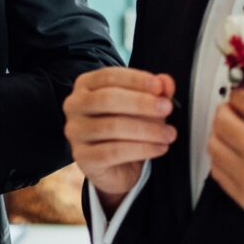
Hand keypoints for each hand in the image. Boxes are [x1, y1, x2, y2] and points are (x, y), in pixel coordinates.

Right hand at [63, 65, 176, 206]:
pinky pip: (113, 152)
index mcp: (86, 85)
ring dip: (147, 130)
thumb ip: (155, 92)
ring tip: (168, 133)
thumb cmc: (127, 128)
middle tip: (166, 109)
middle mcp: (75, 106)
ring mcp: (75, 132)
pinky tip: (159, 148)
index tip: (159, 87)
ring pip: (112, 127)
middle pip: (107, 99)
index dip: (136, 80)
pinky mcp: (83, 157)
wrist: (116, 166)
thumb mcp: (144, 106)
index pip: (109, 76)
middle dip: (141, 103)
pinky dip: (142, 149)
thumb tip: (165, 82)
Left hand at [207, 90, 243, 243]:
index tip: (242, 99)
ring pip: (213, 143)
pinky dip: (222, 159)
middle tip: (236, 114)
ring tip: (235, 137)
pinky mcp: (243, 196)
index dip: (242, 95)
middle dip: (228, 112)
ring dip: (221, 135)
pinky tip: (236, 158)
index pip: (242, 99)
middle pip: (221, 119)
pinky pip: (217, 170)